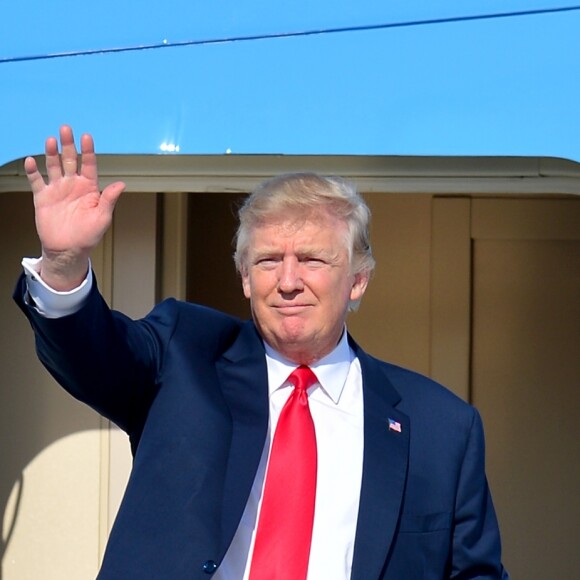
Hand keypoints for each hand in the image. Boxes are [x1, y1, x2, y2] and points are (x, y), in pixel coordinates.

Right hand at [25, 125, 124, 289]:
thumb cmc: (89, 235)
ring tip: (51, 140)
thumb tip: (121, 184)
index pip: (88, 164)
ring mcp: (57, 190)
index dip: (88, 151)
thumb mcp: (103, 217)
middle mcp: (73, 185)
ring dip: (51, 153)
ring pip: (53, 166)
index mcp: (89, 188)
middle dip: (68, 144)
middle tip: (66, 129)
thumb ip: (109, 199)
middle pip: (70, 160)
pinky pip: (37, 181)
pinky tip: (31, 161)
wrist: (68, 250)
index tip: (87, 136)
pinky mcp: (43, 197)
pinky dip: (33, 171)